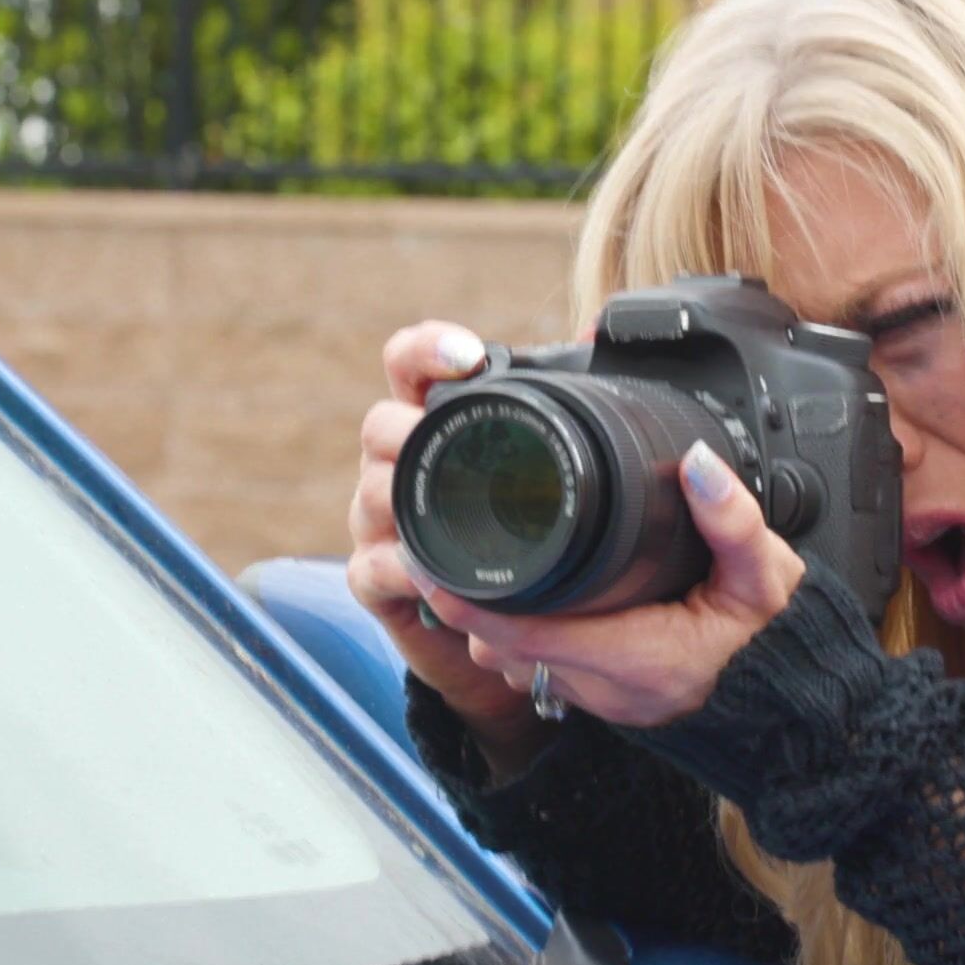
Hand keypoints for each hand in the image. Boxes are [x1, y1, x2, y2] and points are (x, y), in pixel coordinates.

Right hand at [347, 320, 546, 772]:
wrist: (507, 632)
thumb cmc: (525, 532)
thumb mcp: (548, 461)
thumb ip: (565, 398)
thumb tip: (592, 332)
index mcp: (438, 424)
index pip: (409, 364)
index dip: (427, 349)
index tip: (468, 356)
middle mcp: (398, 463)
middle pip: (379, 424)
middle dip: (408, 429)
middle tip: (451, 442)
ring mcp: (378, 521)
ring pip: (373, 494)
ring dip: (406, 500)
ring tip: (453, 511)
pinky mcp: (375, 580)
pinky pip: (373, 567)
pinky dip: (402, 570)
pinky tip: (430, 574)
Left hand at [416, 442, 806, 728]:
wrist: (781, 694)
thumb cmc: (770, 637)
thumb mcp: (766, 575)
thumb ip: (736, 520)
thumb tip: (698, 464)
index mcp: (644, 660)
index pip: (531, 637)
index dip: (474, 605)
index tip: (435, 565)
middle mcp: (613, 692)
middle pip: (506, 651)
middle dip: (468, 607)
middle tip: (438, 551)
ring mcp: (602, 703)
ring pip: (513, 665)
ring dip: (488, 625)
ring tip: (468, 569)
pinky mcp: (597, 701)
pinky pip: (534, 672)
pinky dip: (514, 638)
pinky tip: (511, 599)